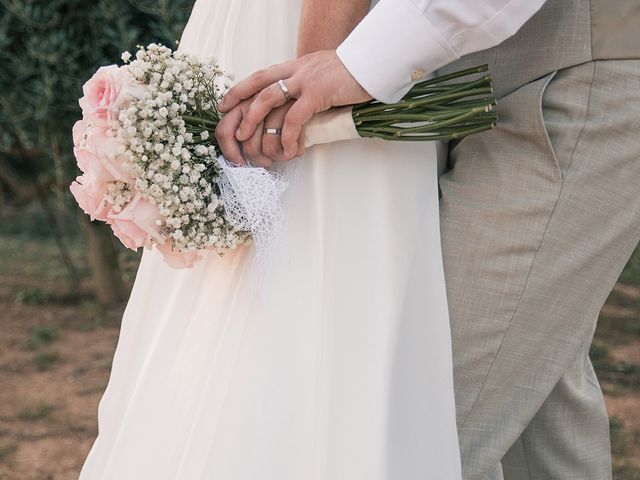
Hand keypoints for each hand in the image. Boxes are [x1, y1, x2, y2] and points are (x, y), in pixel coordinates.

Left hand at [219, 50, 371, 159]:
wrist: (374, 63)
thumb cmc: (353, 74)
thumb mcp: (324, 74)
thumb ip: (309, 84)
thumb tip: (301, 102)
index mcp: (296, 66)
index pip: (261, 76)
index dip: (241, 89)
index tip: (226, 103)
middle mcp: (296, 70)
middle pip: (258, 87)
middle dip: (241, 108)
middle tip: (234, 132)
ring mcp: (305, 80)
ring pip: (269, 100)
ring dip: (256, 123)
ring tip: (252, 145)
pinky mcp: (318, 94)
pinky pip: (295, 118)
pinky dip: (289, 137)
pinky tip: (289, 152)